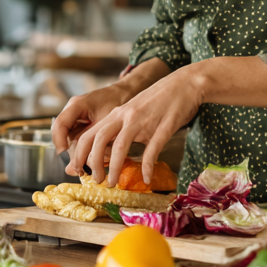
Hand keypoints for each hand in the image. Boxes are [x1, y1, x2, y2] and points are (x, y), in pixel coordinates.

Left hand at [66, 66, 202, 187]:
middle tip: (97, 180)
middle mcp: (127, 116)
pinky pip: (152, 150)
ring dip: (115, 168)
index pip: (90, 134)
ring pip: (121, 146)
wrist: (186, 83)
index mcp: (118, 113)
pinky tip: (147, 178)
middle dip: (94, 163)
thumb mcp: (135, 109)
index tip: (80, 170)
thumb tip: (110, 150)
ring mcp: (145, 121)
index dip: (80, 154)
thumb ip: (122, 126)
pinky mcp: (164, 126)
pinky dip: (147, 167)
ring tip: (114, 183)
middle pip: (99, 140)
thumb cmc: (161, 99)